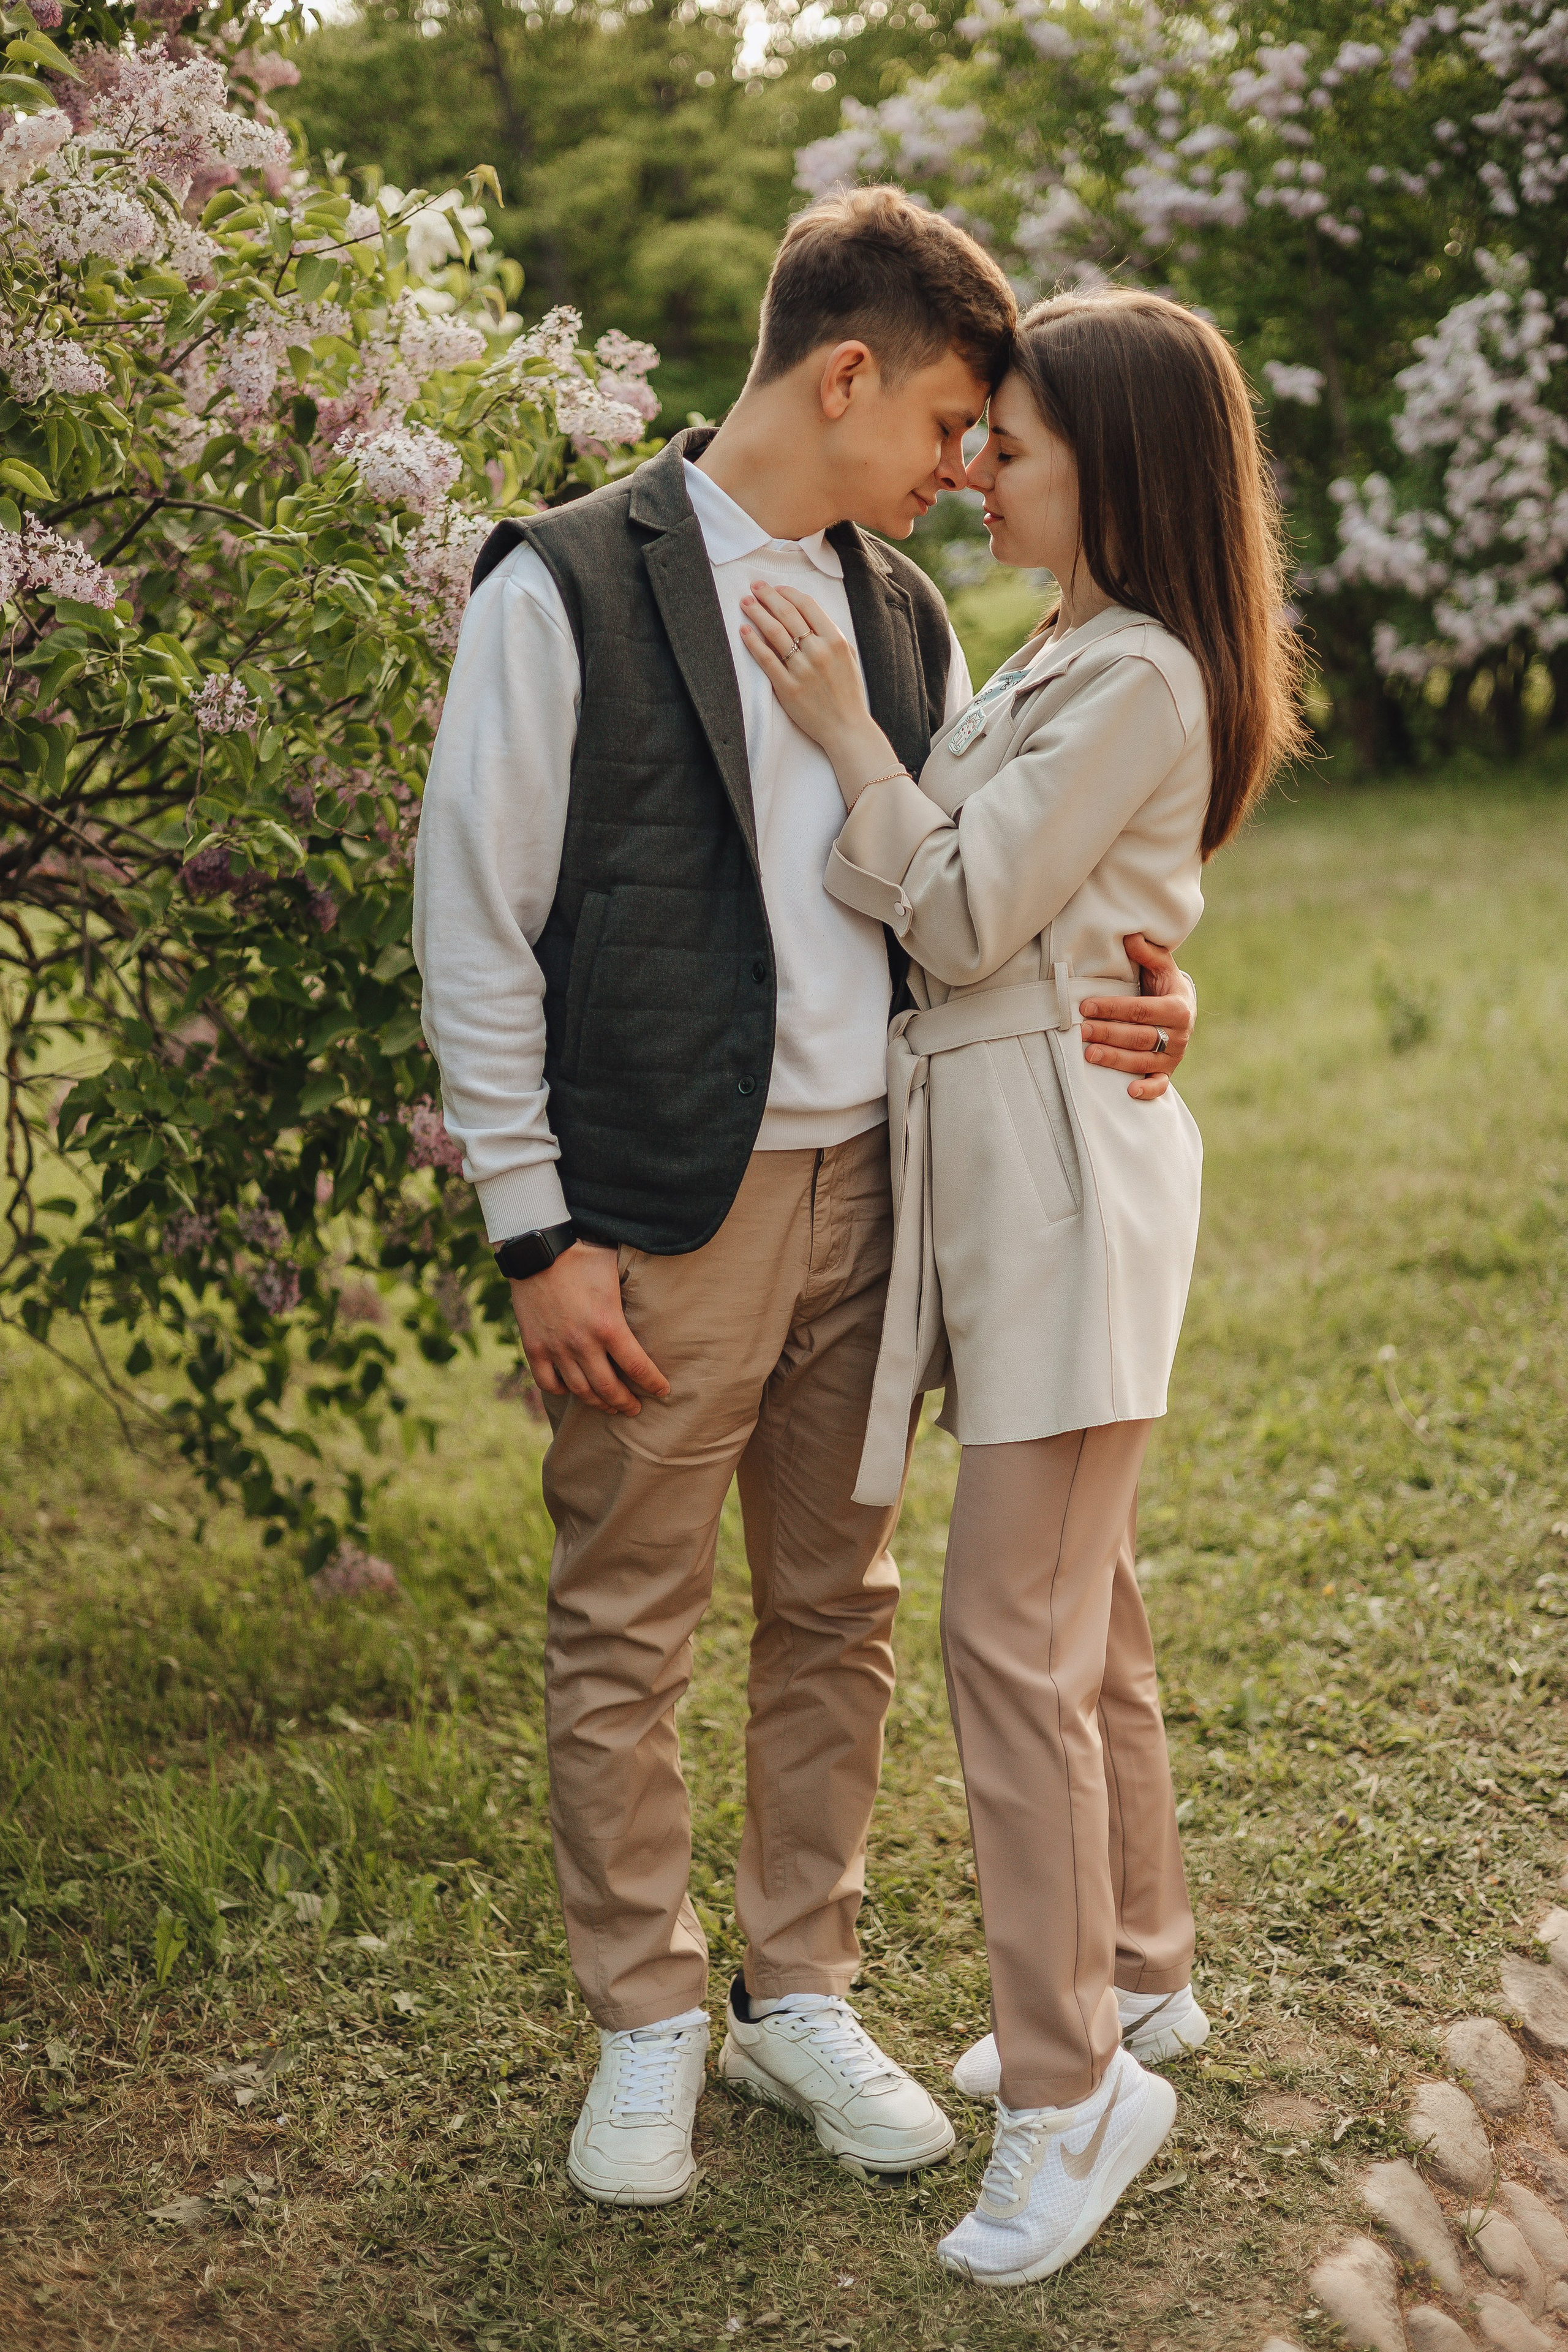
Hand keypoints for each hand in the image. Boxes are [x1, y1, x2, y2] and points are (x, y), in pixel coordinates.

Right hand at [508, 1240, 669, 1415]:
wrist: (538, 1248)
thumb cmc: (582, 1255)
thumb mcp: (617, 1273)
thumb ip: (632, 1297)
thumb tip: (657, 1303)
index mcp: (608, 1326)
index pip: (638, 1367)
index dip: (653, 1384)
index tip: (663, 1391)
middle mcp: (582, 1344)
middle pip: (609, 1388)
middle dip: (626, 1403)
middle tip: (635, 1408)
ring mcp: (556, 1348)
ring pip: (580, 1391)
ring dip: (599, 1402)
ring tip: (609, 1406)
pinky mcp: (534, 1347)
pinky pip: (548, 1382)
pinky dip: (562, 1390)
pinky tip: (572, 1389)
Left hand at [739, 581, 886, 779]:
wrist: (846, 727)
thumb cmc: (847, 691)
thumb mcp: (847, 656)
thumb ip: (829, 634)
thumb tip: (804, 612)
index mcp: (835, 640)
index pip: (807, 605)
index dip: (788, 593)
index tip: (776, 588)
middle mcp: (819, 651)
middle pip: (788, 614)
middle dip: (768, 596)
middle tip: (754, 587)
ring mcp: (802, 670)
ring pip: (774, 632)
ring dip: (757, 613)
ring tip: (746, 603)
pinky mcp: (788, 688)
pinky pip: (766, 659)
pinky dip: (753, 642)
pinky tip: (744, 631)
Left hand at [1078, 934, 1195, 1101]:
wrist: (1182, 1011)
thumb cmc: (1164, 987)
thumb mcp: (1162, 968)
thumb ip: (1148, 953)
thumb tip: (1131, 936)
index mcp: (1178, 1008)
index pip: (1141, 1010)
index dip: (1113, 1008)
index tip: (1086, 1007)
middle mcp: (1179, 1035)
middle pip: (1140, 1037)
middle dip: (1110, 1034)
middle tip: (1083, 1031)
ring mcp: (1174, 1056)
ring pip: (1143, 1061)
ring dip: (1116, 1059)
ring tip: (1089, 1054)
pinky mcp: (1168, 1072)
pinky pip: (1160, 1085)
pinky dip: (1148, 1090)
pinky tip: (1129, 1091)